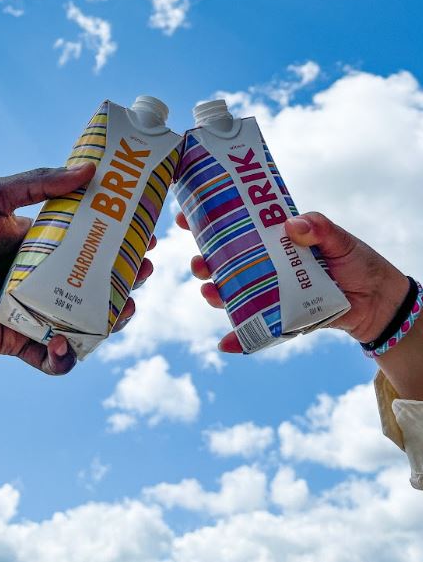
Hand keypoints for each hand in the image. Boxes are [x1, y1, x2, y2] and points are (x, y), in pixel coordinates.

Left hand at [0, 164, 153, 374]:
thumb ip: (37, 182)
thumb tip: (88, 170)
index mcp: (43, 245)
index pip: (93, 243)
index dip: (121, 241)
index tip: (145, 233)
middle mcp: (45, 279)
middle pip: (98, 283)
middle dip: (128, 279)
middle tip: (144, 269)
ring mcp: (36, 311)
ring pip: (86, 321)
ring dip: (112, 319)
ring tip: (124, 308)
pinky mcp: (20, 342)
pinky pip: (54, 358)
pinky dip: (67, 357)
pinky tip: (67, 341)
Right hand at [176, 211, 409, 352]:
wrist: (378, 301)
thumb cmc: (357, 261)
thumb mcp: (339, 239)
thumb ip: (320, 228)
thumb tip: (293, 225)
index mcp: (274, 240)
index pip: (237, 227)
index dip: (208, 221)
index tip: (184, 218)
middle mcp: (266, 264)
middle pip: (225, 263)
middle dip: (204, 263)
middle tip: (199, 263)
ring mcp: (270, 291)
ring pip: (233, 294)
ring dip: (216, 295)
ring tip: (210, 293)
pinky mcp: (279, 317)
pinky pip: (254, 328)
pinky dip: (239, 338)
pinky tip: (226, 343)